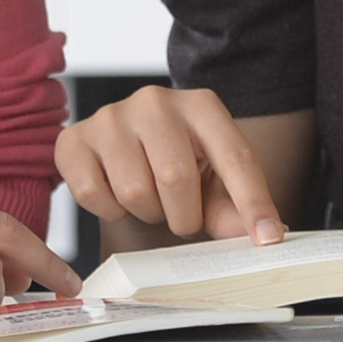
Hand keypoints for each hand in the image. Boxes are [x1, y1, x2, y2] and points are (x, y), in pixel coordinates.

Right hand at [53, 86, 287, 245]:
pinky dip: (109, 210)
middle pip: (176, 178)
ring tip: (148, 198)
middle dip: (183, 215)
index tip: (268, 238)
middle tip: (180, 215)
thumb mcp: (213, 182)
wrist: (126, 143)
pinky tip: (116, 192)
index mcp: (201, 106)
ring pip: (134, 190)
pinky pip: (93, 195)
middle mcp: (155, 102)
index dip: (253, 202)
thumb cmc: (177, 162)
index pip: (235, 157)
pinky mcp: (74, 138)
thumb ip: (236, 207)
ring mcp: (111, 116)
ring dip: (146, 212)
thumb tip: (265, 232)